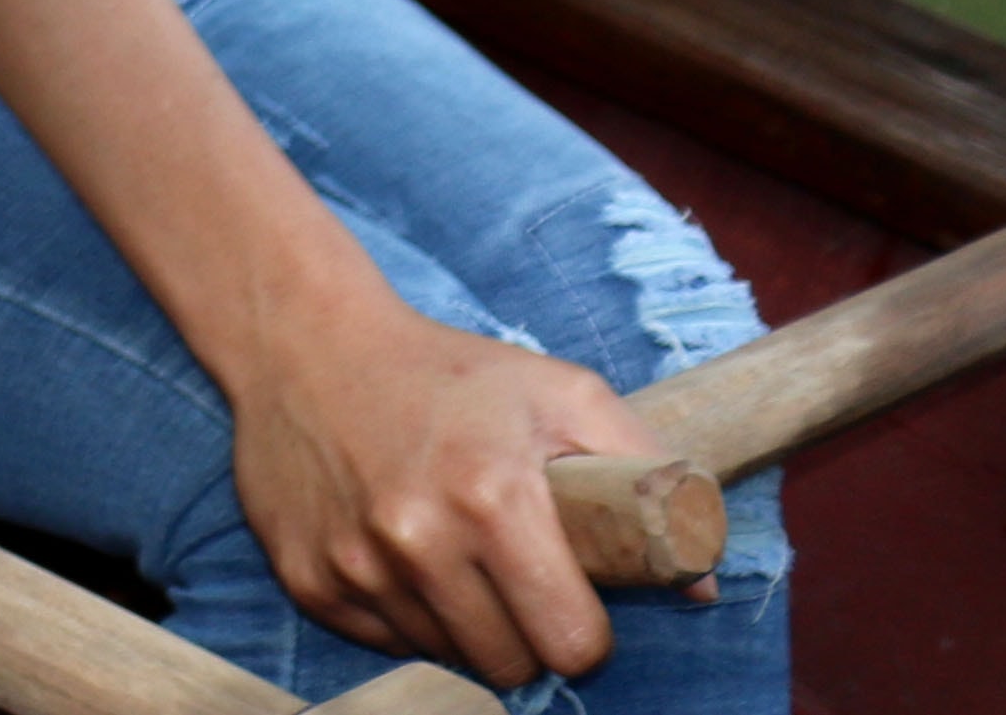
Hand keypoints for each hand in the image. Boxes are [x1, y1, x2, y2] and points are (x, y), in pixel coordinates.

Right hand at [231, 293, 655, 685]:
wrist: (304, 340)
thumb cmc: (450, 371)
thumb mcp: (561, 392)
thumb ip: (649, 473)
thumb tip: (701, 581)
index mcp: (490, 497)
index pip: (570, 643)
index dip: (585, 630)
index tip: (574, 598)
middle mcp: (416, 540)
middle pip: (509, 666)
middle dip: (526, 634)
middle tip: (515, 579)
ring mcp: (354, 564)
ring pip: (445, 656)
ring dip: (462, 622)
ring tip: (454, 555)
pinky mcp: (306, 578)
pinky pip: (383, 642)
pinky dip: (402, 614)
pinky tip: (400, 555)